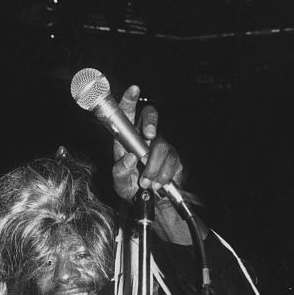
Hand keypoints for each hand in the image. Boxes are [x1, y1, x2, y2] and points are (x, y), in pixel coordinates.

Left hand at [112, 84, 184, 202]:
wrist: (151, 204)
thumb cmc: (132, 187)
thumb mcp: (119, 183)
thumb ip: (120, 171)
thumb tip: (130, 159)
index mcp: (127, 139)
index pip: (128, 114)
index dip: (129, 100)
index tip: (133, 90)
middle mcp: (144, 138)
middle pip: (150, 116)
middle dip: (151, 122)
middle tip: (149, 135)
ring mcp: (160, 146)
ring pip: (160, 145)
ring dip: (153, 166)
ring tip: (146, 183)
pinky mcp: (174, 158)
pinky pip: (171, 161)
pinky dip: (163, 175)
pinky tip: (157, 184)